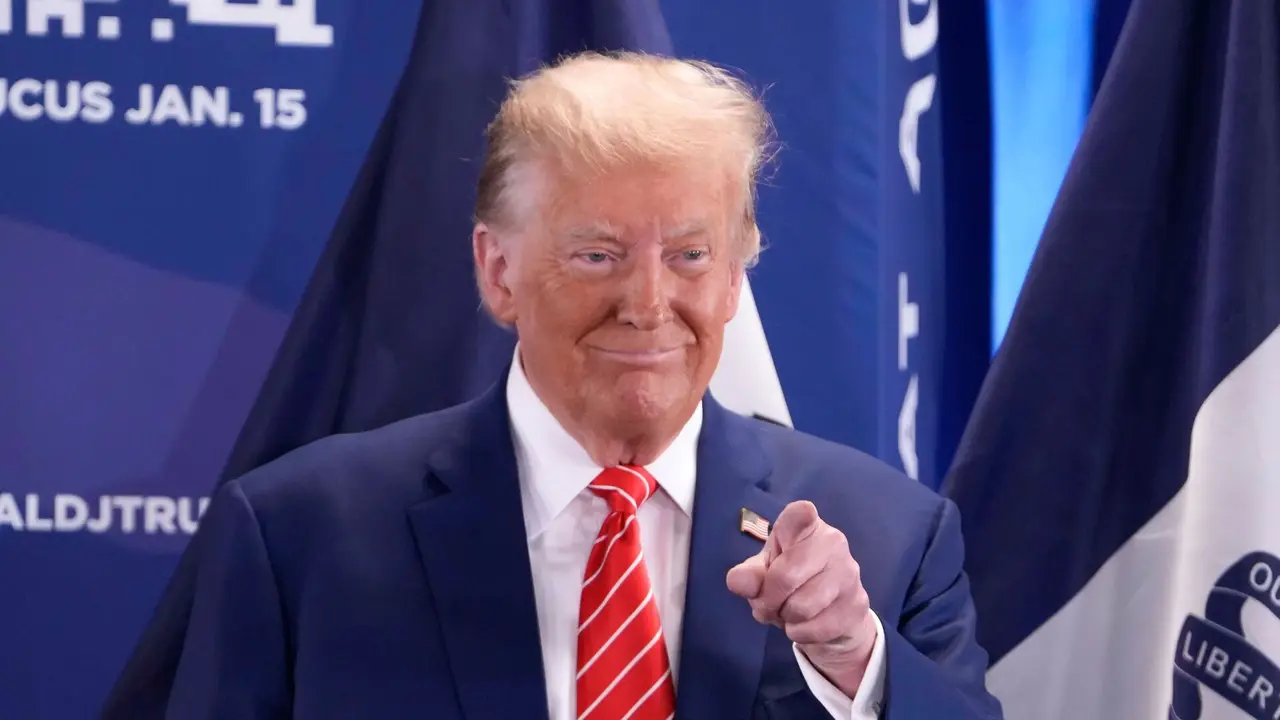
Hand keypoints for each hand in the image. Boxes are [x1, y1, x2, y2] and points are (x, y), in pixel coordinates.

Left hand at [725, 501, 877, 696]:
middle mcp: (833, 542)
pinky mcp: (857, 605)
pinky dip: (801, 633)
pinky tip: (804, 624)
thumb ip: (749, 576)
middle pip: (786, 576)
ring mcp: (849, 573)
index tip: (802, 517)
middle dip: (768, 600)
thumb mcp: (764, 573)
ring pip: (801, 607)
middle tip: (766, 606)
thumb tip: (737, 582)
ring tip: (787, 613)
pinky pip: (816, 628)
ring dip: (785, 618)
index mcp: (805, 526)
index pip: (802, 513)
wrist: (830, 612)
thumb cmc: (791, 580)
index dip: (800, 516)